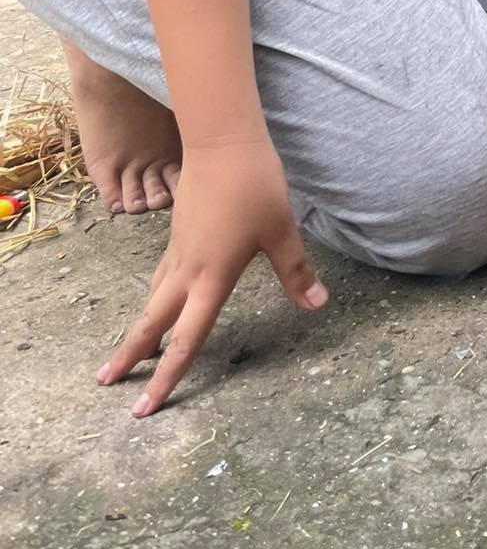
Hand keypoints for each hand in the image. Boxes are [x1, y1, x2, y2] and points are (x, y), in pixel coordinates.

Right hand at [97, 134, 326, 415]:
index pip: (187, 338)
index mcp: (212, 277)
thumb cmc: (255, 184)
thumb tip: (317, 304)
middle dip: (131, 356)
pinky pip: (160, 275)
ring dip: (140, 327)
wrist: (222, 140)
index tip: (144, 408)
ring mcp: (178, 250)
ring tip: (128, 353)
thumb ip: (296, 271)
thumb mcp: (281, 229)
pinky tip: (158, 298)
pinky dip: (154, 297)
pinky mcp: (178, 233)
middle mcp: (188, 270)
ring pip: (153, 298)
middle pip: (153, 322)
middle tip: (107, 384)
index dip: (168, 376)